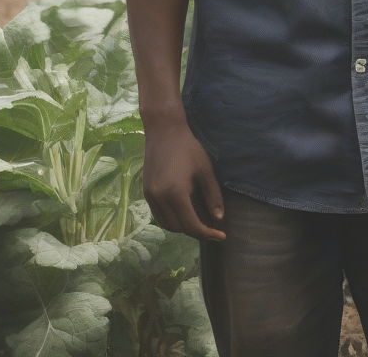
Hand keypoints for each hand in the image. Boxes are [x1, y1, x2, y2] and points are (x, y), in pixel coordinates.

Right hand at [142, 116, 225, 240]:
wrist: (164, 130)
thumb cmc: (188, 147)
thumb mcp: (205, 170)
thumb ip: (213, 196)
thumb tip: (219, 219)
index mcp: (175, 193)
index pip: (191, 225)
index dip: (207, 233)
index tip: (221, 236)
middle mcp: (159, 198)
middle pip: (178, 228)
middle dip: (195, 231)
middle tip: (211, 227)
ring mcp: (150, 196)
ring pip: (166, 224)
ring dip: (182, 226)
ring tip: (198, 220)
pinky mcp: (146, 192)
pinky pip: (158, 214)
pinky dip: (171, 219)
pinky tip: (183, 211)